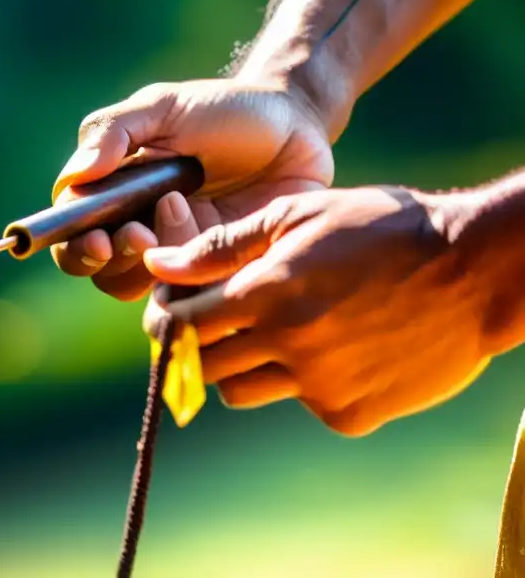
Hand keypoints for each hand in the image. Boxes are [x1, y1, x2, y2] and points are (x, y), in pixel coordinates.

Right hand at [50, 78, 332, 300]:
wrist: (297, 123)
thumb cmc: (223, 109)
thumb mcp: (163, 107)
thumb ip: (112, 132)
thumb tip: (75, 177)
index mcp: (112, 193)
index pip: (70, 233)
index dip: (73, 246)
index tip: (98, 238)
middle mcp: (137, 228)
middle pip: (98, 271)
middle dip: (110, 261)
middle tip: (139, 237)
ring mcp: (178, 253)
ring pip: (144, 287)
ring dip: (155, 264)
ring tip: (181, 216)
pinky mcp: (219, 270)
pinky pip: (196, 293)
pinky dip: (199, 273)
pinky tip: (221, 235)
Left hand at [141, 186, 491, 436]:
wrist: (474, 269)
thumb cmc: (380, 226)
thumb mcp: (297, 217)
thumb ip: (221, 245)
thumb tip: (157, 263)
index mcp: (265, 293)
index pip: (177, 325)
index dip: (165, 315)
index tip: (172, 305)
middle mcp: (287, 346)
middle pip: (198, 366)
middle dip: (192, 344)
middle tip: (212, 321)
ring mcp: (319, 386)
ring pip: (240, 391)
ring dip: (240, 364)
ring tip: (273, 329)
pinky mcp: (350, 414)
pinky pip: (298, 403)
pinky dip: (300, 381)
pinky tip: (331, 346)